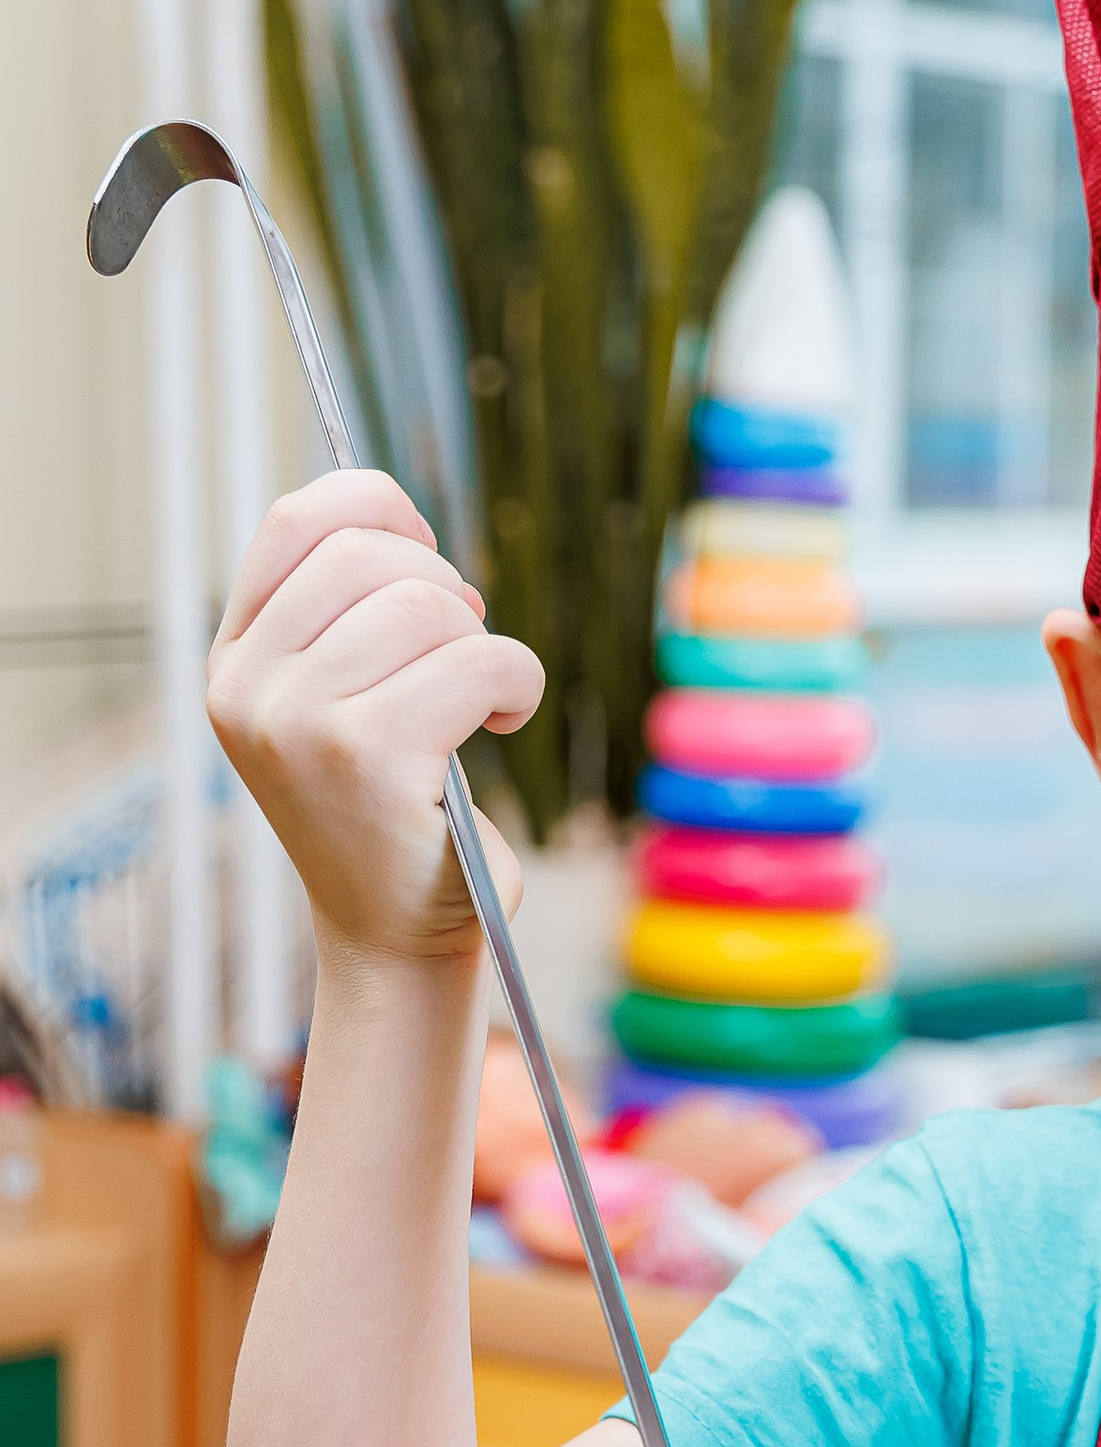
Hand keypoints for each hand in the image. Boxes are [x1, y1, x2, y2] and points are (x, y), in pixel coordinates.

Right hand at [208, 471, 543, 963]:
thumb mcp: (341, 705)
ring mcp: (299, 719)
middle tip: (468, 647)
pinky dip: (518, 680)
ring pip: (427, 605)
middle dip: (443, 586)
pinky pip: (478, 662)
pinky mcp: (368, 753)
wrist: (396, 939)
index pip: (295, 520)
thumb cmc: (390, 818)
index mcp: (235, 662)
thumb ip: (349, 618)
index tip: (428, 555)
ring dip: (485, 643)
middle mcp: (250, 686)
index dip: (377, 508)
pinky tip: (507, 717)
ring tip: (487, 695)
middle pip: (369, 554)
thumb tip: (410, 534)